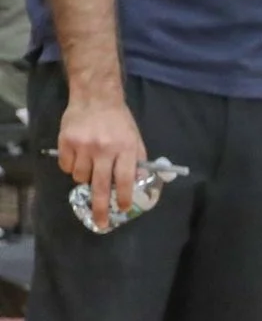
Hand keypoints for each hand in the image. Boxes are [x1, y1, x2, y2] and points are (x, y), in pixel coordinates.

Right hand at [56, 93, 146, 230]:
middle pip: (100, 186)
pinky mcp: (66, 141)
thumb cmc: (119, 121)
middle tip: (101, 223)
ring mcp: (83, 146)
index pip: (124, 180)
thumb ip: (136, 161)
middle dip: (100, 208)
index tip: (121, 209)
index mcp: (125, 149)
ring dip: (84, 179)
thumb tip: (137, 184)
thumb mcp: (135, 139)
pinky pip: (66, 166)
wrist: (96, 97)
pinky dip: (71, 167)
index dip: (123, 197)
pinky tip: (78, 158)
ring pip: (80, 177)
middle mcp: (103, 149)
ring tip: (90, 168)